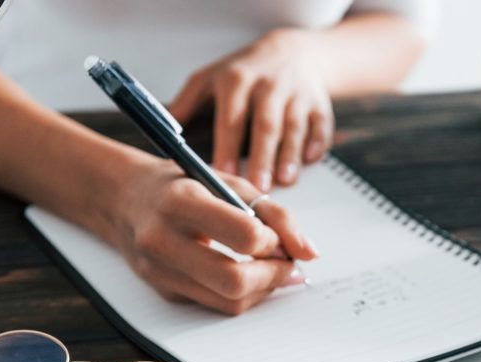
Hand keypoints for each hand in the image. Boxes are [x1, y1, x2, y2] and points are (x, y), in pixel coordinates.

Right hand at [107, 157, 317, 314]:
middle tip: (287, 264)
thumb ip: (274, 213)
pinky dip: (241, 294)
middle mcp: (162, 239)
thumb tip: (308, 252)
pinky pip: (214, 305)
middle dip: (272, 276)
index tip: (277, 238)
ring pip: (227, 302)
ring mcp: (159, 271)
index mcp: (180, 201)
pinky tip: (247, 275)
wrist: (122, 198)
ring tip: (272, 269)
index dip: (271, 242)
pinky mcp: (162, 291)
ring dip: (262, 290)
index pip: (243, 235)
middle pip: (234, 280)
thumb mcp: (227, 180)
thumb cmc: (181, 184)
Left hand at [169, 29, 334, 190]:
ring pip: (294, 127)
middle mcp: (268, 86)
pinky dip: (316, 144)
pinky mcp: (319, 104)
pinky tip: (309, 161)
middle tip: (257, 188)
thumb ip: (185, 105)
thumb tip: (160, 135)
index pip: (231, 118)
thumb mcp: (209, 79)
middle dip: (262, 157)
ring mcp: (296, 94)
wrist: (291, 53)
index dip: (228, 147)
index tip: (223, 174)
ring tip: (285, 181)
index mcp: (237, 81)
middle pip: (265, 125)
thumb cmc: (245, 73)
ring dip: (289, 155)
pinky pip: (320, 125)